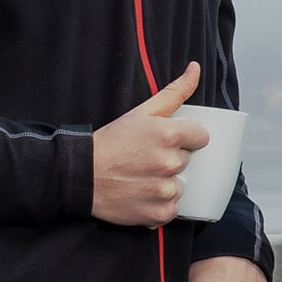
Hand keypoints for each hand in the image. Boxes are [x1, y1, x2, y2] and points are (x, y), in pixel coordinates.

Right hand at [92, 62, 206, 227]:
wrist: (79, 176)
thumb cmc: (109, 143)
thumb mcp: (141, 112)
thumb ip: (174, 92)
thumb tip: (195, 69)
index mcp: (169, 135)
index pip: (201, 137)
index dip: (186, 139)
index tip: (166, 141)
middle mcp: (170, 162)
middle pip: (188, 161)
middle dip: (171, 160)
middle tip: (145, 159)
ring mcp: (165, 189)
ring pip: (181, 185)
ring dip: (166, 184)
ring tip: (141, 178)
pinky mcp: (159, 212)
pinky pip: (172, 208)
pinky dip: (159, 205)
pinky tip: (140, 195)